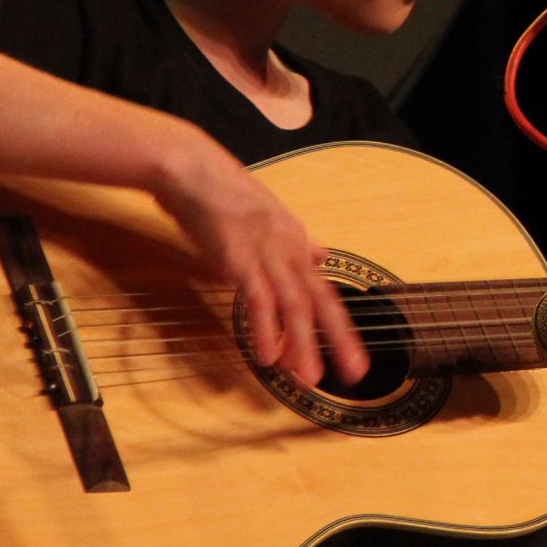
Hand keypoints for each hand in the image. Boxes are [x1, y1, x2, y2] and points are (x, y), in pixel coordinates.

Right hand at [156, 139, 368, 387]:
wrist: (190, 169)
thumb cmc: (222, 195)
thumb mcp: (268, 218)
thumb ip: (294, 242)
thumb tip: (319, 255)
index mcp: (295, 241)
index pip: (324, 290)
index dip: (341, 324)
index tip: (354, 353)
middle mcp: (288, 247)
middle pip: (321, 299)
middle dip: (340, 339)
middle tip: (355, 372)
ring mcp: (265, 251)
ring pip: (294, 304)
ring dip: (302, 344)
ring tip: (309, 377)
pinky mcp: (236, 256)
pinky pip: (257, 298)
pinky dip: (265, 329)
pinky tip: (267, 356)